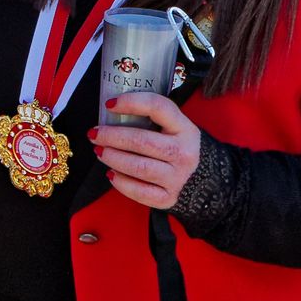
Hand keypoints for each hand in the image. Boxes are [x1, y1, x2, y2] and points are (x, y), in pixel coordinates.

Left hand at [88, 92, 200, 209]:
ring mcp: (177, 177)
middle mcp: (184, 152)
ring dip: (113, 158)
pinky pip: (140, 192)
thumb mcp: (176, 129)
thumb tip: (113, 114)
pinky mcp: (169, 197)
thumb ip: (153, 120)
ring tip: (100, 152)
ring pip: (138, 167)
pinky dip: (121, 183)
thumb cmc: (180, 148)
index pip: (158, 108)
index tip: (110, 104)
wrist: (206, 180)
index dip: (131, 102)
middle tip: (95, 134)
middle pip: (141, 141)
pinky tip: (111, 174)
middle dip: (112, 136)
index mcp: (185, 129)